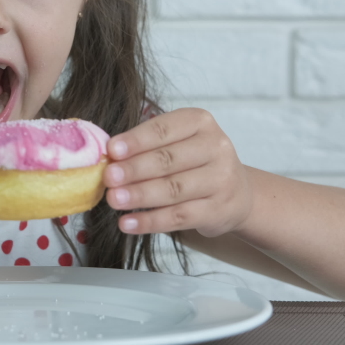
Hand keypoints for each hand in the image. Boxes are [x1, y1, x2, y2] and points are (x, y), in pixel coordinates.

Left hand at [102, 108, 252, 237]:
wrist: (237, 192)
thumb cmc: (193, 162)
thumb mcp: (176, 143)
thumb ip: (146, 146)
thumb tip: (108, 158)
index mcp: (200, 122)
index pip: (164, 129)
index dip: (137, 140)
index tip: (112, 150)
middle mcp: (216, 147)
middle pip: (168, 160)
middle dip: (134, 170)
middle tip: (108, 178)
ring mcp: (222, 179)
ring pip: (173, 189)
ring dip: (139, 195)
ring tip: (113, 200)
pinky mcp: (219, 210)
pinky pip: (179, 217)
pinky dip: (150, 221)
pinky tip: (127, 223)